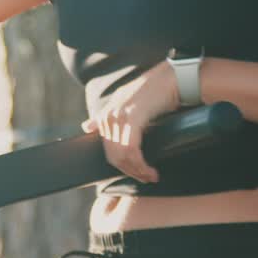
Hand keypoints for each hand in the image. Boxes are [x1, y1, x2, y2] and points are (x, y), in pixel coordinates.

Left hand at [80, 60, 181, 183]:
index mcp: (105, 115)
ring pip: (123, 156)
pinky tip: (151, 170)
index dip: (122, 166)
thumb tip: (86, 126)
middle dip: (131, 172)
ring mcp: (118, 117)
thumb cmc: (153, 91)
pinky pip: (131, 151)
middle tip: (147, 179)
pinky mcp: (131, 119)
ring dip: (138, 171)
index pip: (108, 150)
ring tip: (151, 176)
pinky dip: (141, 165)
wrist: (170, 78)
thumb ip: (106, 116)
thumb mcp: (125, 102)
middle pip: (114, 156)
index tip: (138, 174)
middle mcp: (108, 116)